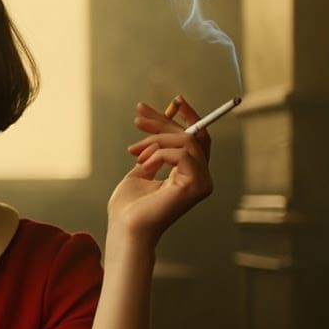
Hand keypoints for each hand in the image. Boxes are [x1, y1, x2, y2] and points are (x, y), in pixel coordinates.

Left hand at [110, 97, 214, 243]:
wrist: (125, 227)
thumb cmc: (129, 206)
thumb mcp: (141, 168)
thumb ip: (154, 150)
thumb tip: (156, 123)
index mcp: (191, 174)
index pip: (197, 139)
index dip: (188, 117)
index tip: (174, 101)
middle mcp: (202, 177)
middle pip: (193, 136)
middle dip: (164, 121)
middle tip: (138, 114)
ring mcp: (202, 182)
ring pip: (186, 141)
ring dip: (156, 141)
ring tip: (135, 154)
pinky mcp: (197, 185)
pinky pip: (181, 153)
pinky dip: (159, 154)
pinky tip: (144, 166)